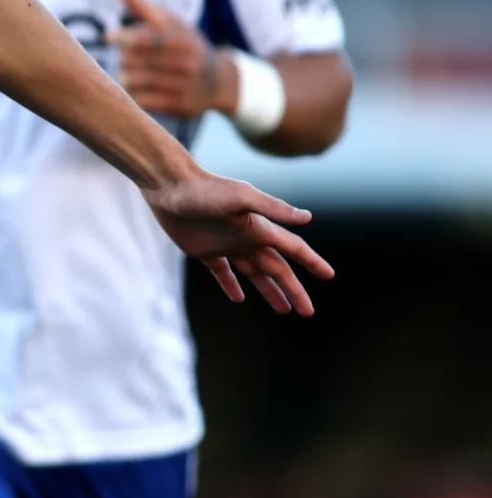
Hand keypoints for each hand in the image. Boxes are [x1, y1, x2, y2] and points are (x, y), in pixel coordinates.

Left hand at [110, 0, 235, 117]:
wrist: (219, 81)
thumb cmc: (185, 46)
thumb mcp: (171, 24)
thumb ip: (143, 7)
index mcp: (181, 40)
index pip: (146, 38)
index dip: (123, 37)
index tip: (109, 36)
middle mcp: (185, 63)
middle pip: (135, 61)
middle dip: (124, 58)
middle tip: (124, 58)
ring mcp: (183, 86)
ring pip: (135, 82)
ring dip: (124, 77)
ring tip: (126, 73)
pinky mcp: (179, 106)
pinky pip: (143, 102)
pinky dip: (133, 95)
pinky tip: (134, 90)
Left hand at [144, 169, 332, 314]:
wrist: (167, 185)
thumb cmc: (204, 189)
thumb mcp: (241, 197)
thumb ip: (272, 208)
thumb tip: (307, 217)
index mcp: (259, 228)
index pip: (293, 249)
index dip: (312, 262)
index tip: (329, 275)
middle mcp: (246, 238)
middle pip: (276, 269)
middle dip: (293, 289)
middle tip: (307, 312)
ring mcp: (225, 245)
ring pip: (254, 274)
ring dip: (269, 291)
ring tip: (284, 310)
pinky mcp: (203, 250)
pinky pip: (222, 273)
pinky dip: (231, 286)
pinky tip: (239, 299)